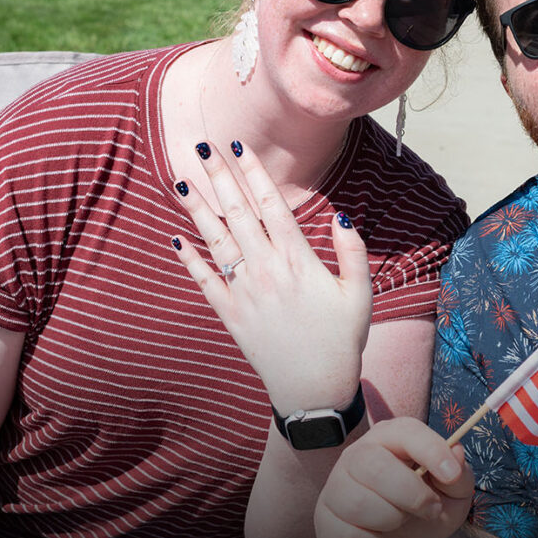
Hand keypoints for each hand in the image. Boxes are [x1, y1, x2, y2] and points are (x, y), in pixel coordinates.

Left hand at [171, 141, 370, 414]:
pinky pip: (205, 281)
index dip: (254, 174)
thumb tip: (340, 214)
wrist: (314, 390)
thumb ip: (352, 251)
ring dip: (197, 209)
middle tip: (203, 147)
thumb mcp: (360, 294)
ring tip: (182, 180)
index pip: (271, 206)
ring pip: (216, 241)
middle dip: (220, 178)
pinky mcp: (230, 316)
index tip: (240, 148)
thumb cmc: (342, 340)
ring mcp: (245, 293)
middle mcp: (267, 271)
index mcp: (299, 261)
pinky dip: (189, 259)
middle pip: (238, 214)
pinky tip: (176, 238)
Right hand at [315, 417, 473, 537]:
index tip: (451, 476)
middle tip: (431, 510)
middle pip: (374, 467)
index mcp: (391, 438)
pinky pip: (350, 536)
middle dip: (411, 494)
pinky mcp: (325, 521)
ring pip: (360, 505)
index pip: (405, 432)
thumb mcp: (454, 494)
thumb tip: (455, 454)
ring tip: (400, 521)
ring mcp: (336, 487)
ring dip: (393, 521)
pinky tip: (377, 537)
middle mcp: (358, 455)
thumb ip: (460, 475)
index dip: (431, 450)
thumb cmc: (424, 510)